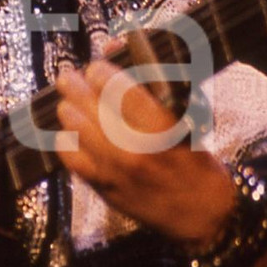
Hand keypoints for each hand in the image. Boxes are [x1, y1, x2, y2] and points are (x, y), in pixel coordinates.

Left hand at [55, 48, 234, 247]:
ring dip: (68, 110)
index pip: (119, 89)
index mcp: (162, 128)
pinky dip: (65, 141)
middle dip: (75, 85)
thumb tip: (117, 51)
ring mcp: (116, 169)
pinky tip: (67, 133)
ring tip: (67, 101)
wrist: (201, 215)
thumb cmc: (198, 164)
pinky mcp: (104, 187)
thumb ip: (154, 88)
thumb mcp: (190, 121)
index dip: (100, 72)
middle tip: (69, 77)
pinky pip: (72, 159)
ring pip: (76, 129)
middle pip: (91, 105)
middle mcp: (135, 147)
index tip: (95, 67)